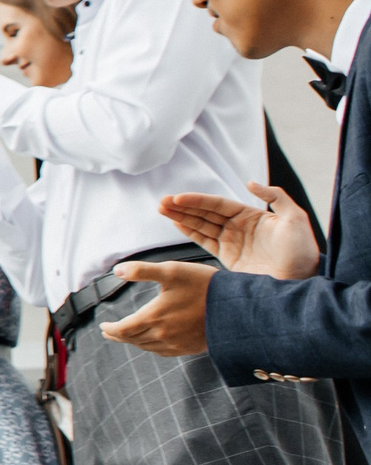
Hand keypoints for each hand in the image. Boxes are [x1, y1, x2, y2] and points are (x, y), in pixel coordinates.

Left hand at [100, 261, 216, 355]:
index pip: (122, 330)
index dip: (110, 329)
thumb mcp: (172, 271)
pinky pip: (163, 352)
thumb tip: (116, 270)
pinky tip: (152, 342)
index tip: (103, 326)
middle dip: (119, 336)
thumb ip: (142, 270)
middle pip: (132, 339)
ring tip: (127, 336)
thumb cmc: (204, 285)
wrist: (238, 307)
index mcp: (154, 317)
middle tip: (109, 333)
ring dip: (134, 342)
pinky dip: (151, 347)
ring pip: (147, 347)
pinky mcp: (190, 348)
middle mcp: (163, 335)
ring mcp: (177, 344)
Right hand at [159, 184, 319, 279]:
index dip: (198, 200)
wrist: (300, 281)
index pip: (218, 204)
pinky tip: (176, 224)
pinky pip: (204, 242)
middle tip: (162, 202)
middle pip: (205, 213)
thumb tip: (249, 183)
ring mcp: (231, 242)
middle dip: (183, 206)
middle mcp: (238, 227)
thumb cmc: (302, 250)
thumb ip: (276, 196)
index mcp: (251, 215)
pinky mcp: (227, 259)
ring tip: (162, 209)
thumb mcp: (295, 218)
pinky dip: (189, 233)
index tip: (179, 197)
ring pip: (200, 225)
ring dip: (181, 217)